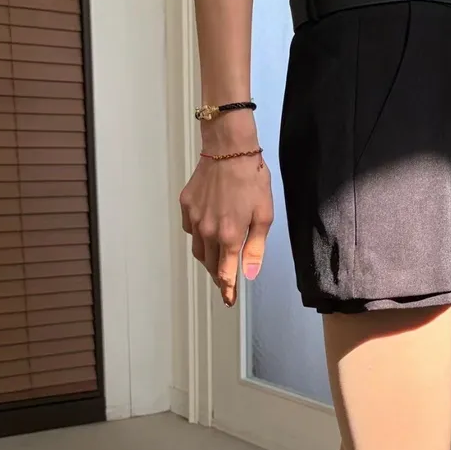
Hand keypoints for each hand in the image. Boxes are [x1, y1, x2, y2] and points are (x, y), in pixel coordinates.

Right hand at [179, 131, 273, 306]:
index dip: (227, 290)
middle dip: (218, 276)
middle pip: (209, 264)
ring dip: (208, 259)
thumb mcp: (264, 216)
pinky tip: (209, 231)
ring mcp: (194, 218)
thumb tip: (248, 274)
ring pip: (198, 250)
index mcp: (229, 236)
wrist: (229, 149)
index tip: (228, 301)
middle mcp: (208, 231)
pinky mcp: (186, 205)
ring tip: (217, 261)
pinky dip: (199, 236)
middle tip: (226, 282)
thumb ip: (255, 248)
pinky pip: (191, 230)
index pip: (225, 273)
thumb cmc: (252, 180)